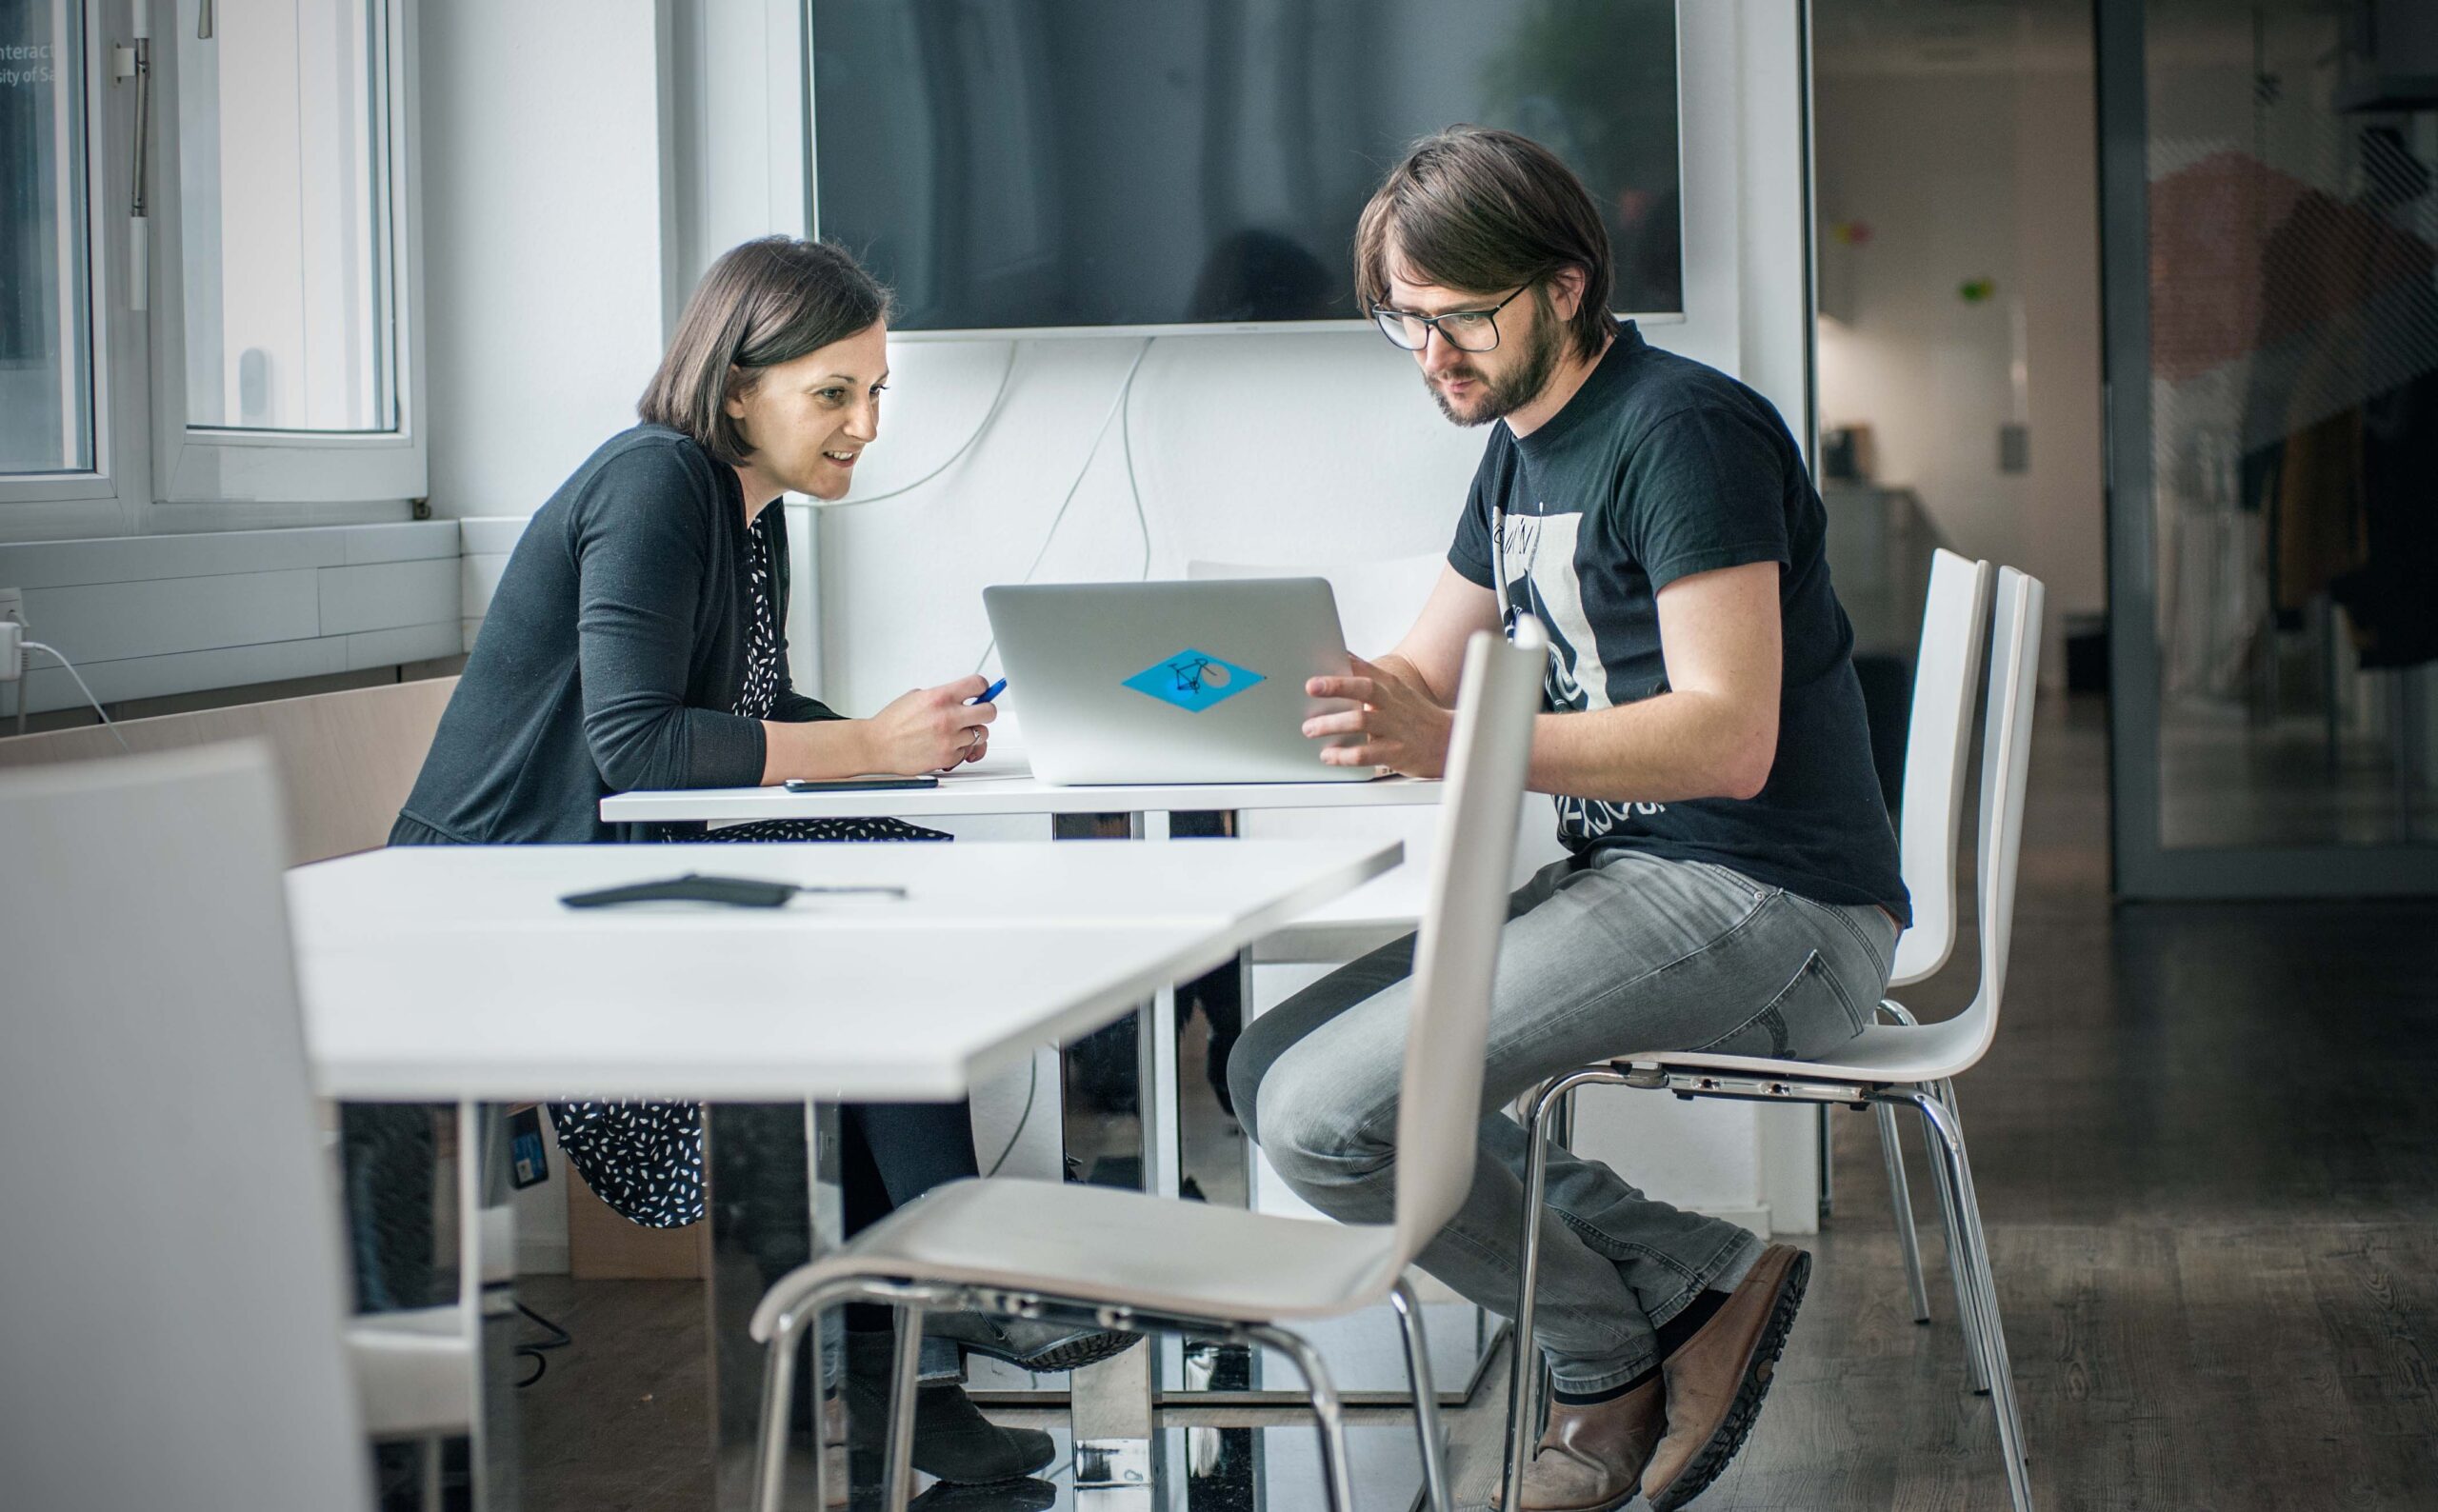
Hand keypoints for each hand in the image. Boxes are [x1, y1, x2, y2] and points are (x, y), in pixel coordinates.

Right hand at [862, 676, 996, 773]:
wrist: (877, 746)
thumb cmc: (893, 723)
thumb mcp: (917, 697)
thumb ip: (942, 696)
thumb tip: (962, 696)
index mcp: (940, 697)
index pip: (978, 685)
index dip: (983, 688)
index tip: (982, 692)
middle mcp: (948, 717)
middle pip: (989, 712)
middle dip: (985, 712)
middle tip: (978, 714)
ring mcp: (950, 739)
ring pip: (981, 735)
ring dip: (972, 734)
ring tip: (956, 733)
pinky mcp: (948, 757)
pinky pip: (967, 752)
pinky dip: (960, 750)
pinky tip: (947, 746)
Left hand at [1303, 655, 1454, 776]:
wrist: (1449, 741)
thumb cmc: (1414, 716)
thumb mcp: (1396, 693)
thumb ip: (1369, 682)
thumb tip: (1338, 665)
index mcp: (1391, 686)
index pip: (1364, 668)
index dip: (1342, 661)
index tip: (1317, 657)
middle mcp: (1392, 703)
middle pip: (1365, 688)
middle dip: (1336, 686)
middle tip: (1310, 686)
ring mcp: (1395, 727)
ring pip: (1361, 721)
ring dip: (1331, 724)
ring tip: (1309, 728)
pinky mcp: (1396, 752)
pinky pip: (1365, 754)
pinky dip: (1343, 755)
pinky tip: (1328, 755)